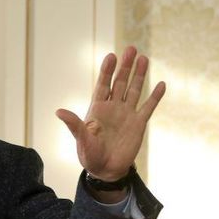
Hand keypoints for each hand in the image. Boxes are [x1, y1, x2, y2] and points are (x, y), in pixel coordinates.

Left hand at [56, 46, 165, 180]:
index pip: (103, 84)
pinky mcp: (139, 124)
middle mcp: (113, 107)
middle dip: (125, 66)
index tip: (111, 56)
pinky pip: (148, 107)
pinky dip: (155, 96)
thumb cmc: (89, 154)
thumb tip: (58, 111)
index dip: (107, 70)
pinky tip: (160, 84)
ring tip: (144, 58)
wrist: (105, 169)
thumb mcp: (80, 138)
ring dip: (139, 74)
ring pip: (134, 90)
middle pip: (120, 82)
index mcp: (97, 108)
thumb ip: (74, 124)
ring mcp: (126, 114)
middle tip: (131, 48)